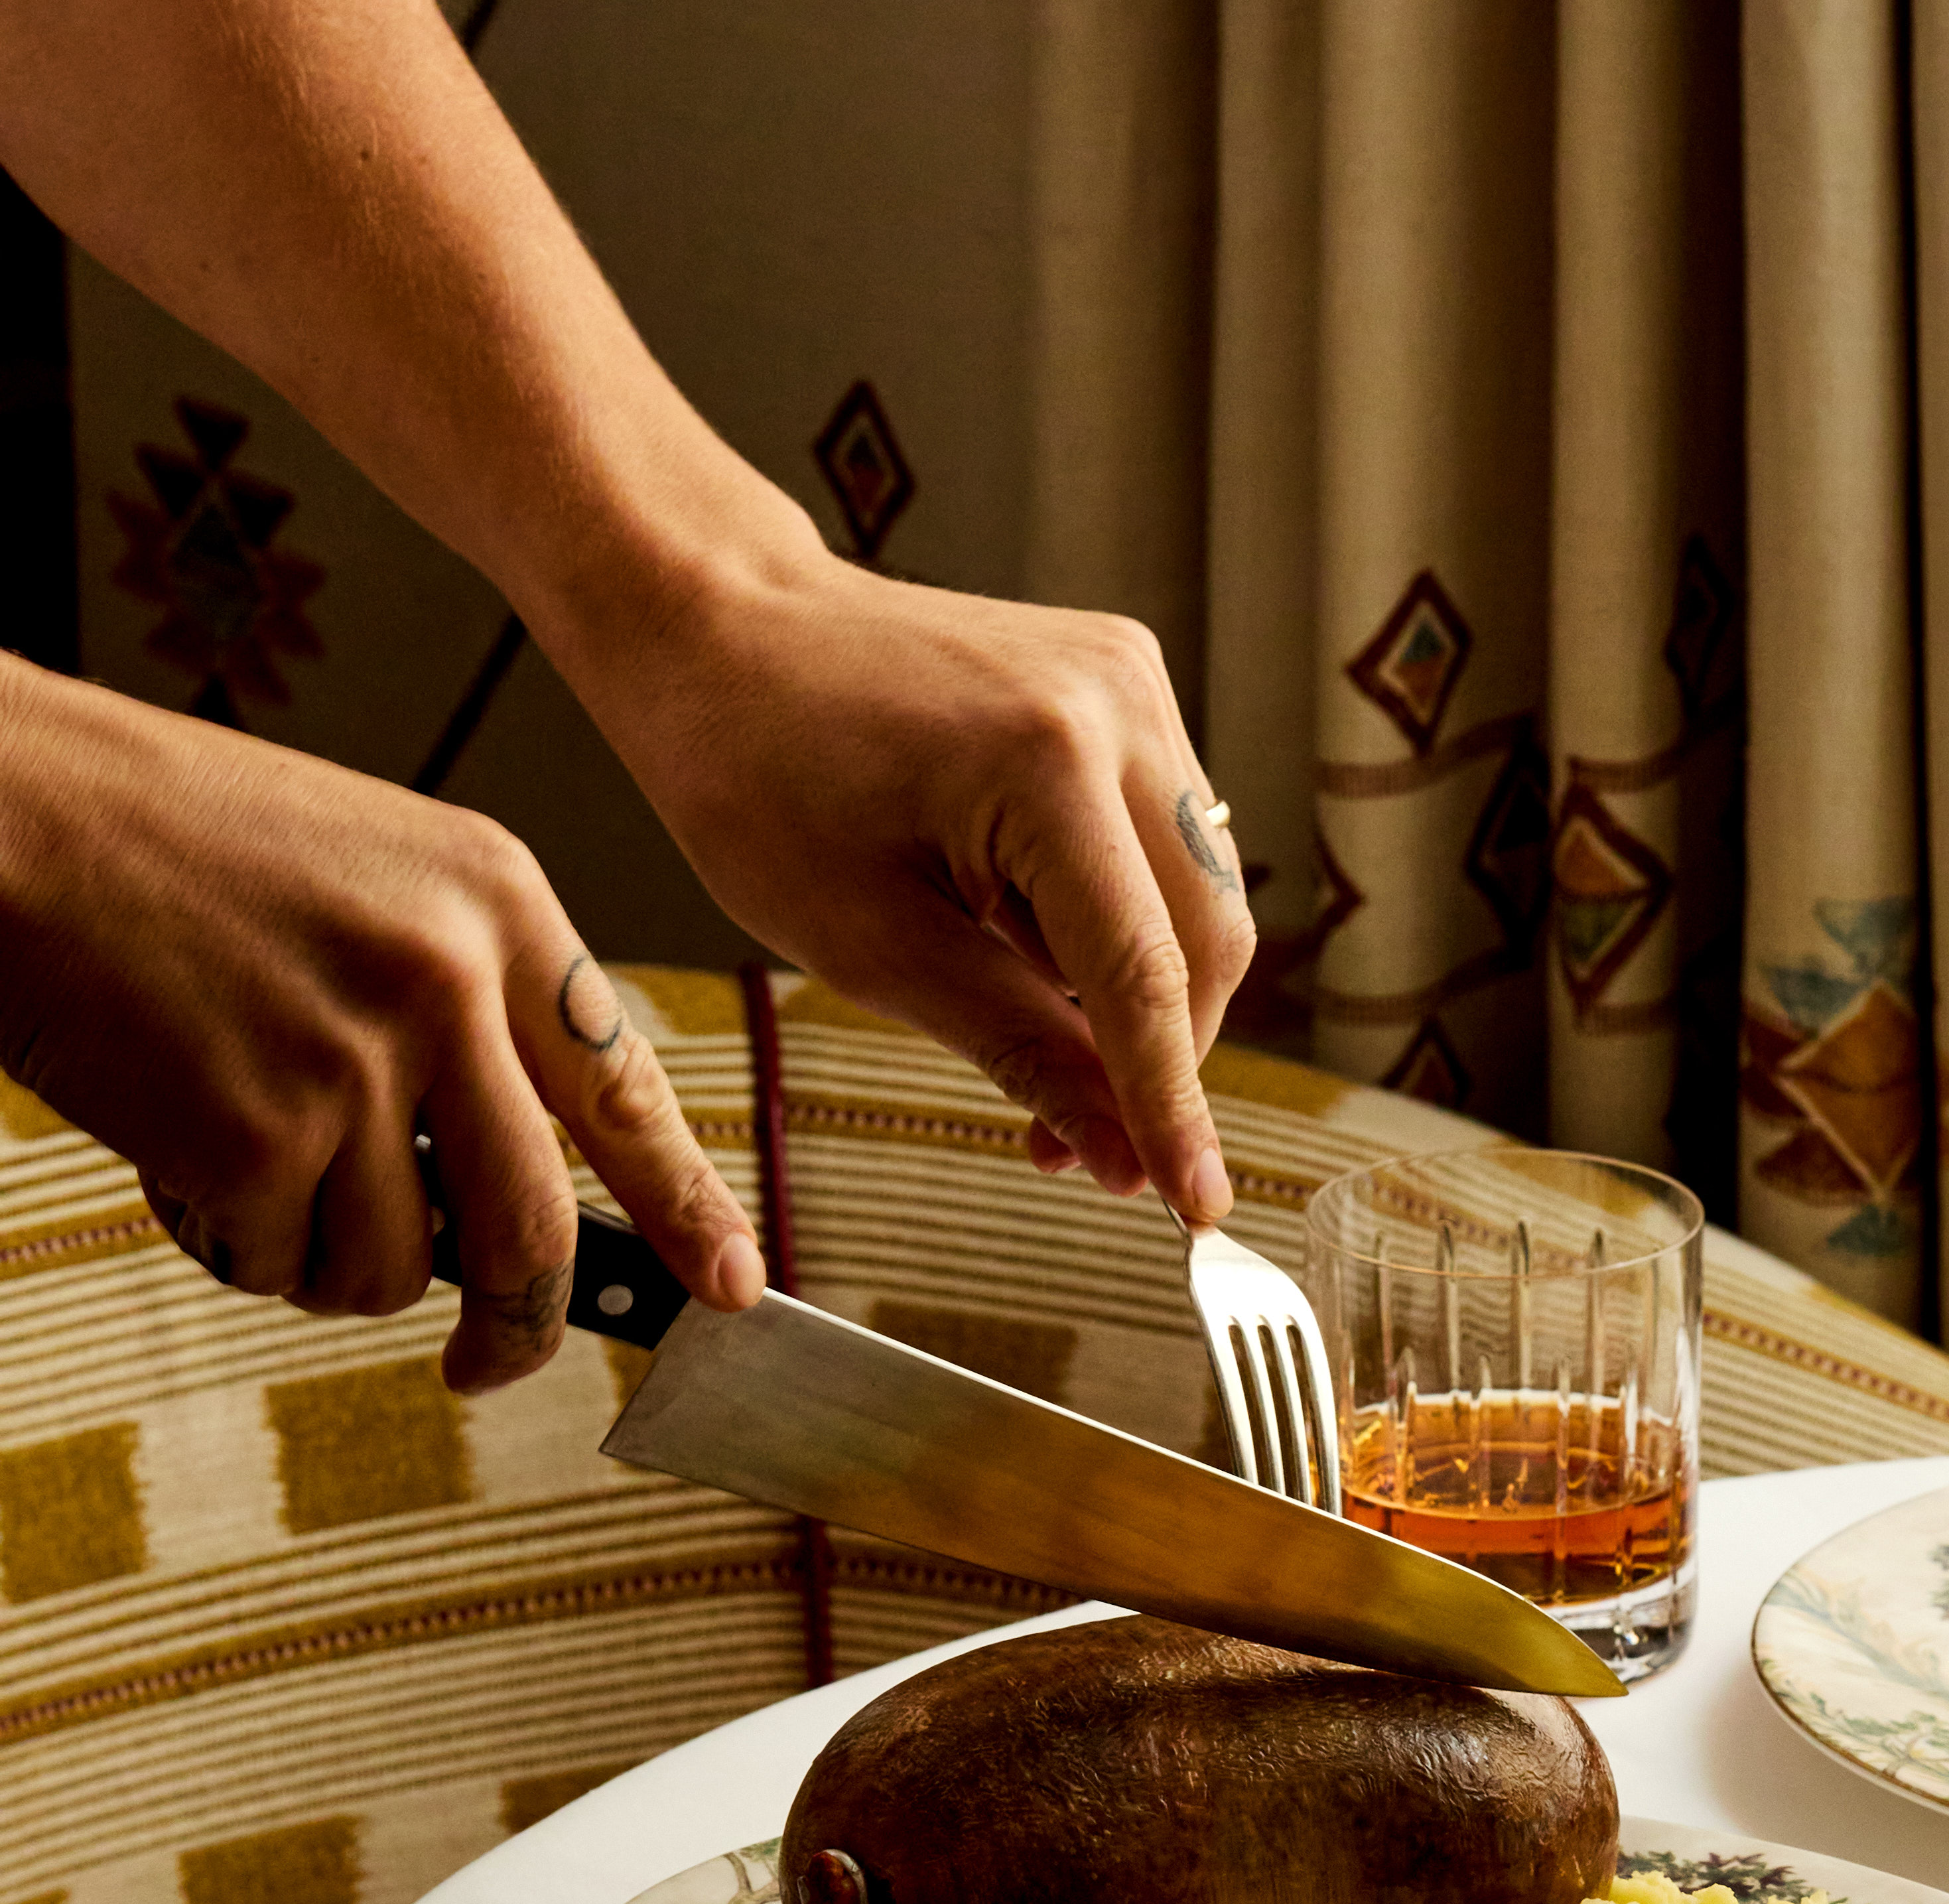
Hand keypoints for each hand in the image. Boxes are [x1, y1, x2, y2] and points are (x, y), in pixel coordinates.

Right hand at [0, 660, 761, 1390]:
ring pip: (396, 1265)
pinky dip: (237, 1243)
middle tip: (489, 1363)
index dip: (690, 1210)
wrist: (9, 806)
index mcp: (497, 900)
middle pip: (536, 1228)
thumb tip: (530, 1179)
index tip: (731, 1288)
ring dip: (325, 1261)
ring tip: (249, 1166)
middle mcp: (450, 980)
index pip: (632, 1090)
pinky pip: (286, 1264)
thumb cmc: (170, 845)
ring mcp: (359, 1059)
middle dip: (520, 1324)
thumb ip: (468, 1010)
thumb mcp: (373, 878)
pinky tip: (184, 1154)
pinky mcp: (260, 1131)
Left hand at [557, 532, 1254, 1224]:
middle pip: (1207, 940)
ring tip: (1028, 1033)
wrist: (717, 624)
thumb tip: (1119, 1163)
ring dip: (1137, 994)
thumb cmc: (756, 773)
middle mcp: (1116, 706)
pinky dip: (1119, 921)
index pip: (1144, 977)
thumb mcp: (871, 948)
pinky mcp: (1125, 685)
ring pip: (1202, 898)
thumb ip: (1018, 1052)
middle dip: (1158, 1057)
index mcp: (1045, 762)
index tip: (1195, 1210)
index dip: (1172, 1108)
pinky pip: (1166, 843)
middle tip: (1077, 1145)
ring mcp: (1131, 684)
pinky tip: (1027, 940)